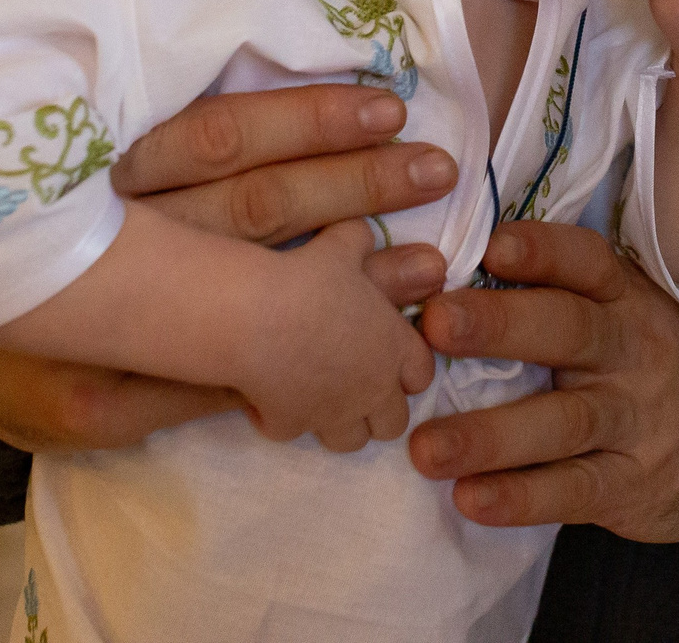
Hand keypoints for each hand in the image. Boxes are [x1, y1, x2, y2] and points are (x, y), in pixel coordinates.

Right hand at [0, 83, 456, 451]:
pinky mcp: (101, 404)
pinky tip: (353, 354)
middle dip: (352, 190)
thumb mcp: (59, 156)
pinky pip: (210, 385)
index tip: (388, 104)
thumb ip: (146, 120)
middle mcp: (104, 240)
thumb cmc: (13, 232)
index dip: (306, 116)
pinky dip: (287, 371)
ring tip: (428, 261)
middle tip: (436, 168)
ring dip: (347, 281)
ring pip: (244, 299)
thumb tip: (262, 43)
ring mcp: (100, 333)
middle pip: (249, 208)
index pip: (217, 133)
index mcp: (98, 166)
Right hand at [235, 222, 435, 450]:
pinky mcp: (291, 426)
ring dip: (340, 423)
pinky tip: (271, 398)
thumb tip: (364, 236)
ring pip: (351, 441)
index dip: (408, 368)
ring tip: (320, 397)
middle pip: (393, 421)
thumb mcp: (344, 244)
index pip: (422, 375)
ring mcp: (332, 414)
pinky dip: (286, 420)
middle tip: (355, 384)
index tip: (387, 356)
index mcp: (393, 348)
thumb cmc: (311, 277)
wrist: (256, 318)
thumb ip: (360, 242)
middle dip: (380, 408)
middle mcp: (371, 389)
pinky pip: (295, 432)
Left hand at [408, 221, 678, 541]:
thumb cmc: (655, 361)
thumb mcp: (628, 310)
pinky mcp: (628, 484)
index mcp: (624, 297)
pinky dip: (521, 497)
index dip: (542, 251)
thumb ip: (559, 292)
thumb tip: (448, 270)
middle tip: (436, 323)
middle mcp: (631, 350)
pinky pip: (572, 490)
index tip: (490, 246)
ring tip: (426, 447)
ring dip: (491, 434)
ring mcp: (633, 419)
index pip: (586, 263)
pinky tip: (471, 499)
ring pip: (562, 421)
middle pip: (569, 331)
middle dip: (501, 325)